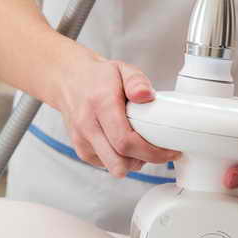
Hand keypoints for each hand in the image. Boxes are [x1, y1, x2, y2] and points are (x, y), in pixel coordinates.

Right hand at [55, 54, 180, 177]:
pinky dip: (121, 159)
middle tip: (158, 151)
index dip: (151, 152)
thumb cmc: (98, 77)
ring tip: (140, 143)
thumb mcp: (122, 69)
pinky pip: (107, 165)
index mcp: (100, 105)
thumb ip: (137, 81)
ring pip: (115, 167)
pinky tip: (124, 143)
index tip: (169, 151)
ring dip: (132, 161)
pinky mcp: (82, 151)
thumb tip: (147, 95)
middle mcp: (87, 126)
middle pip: (119, 161)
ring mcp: (82, 141)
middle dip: (144, 161)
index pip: (125, 141)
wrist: (68, 81)